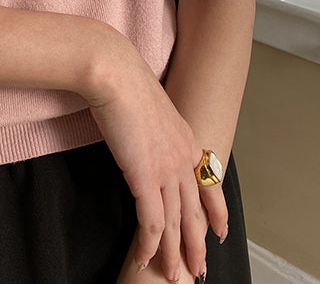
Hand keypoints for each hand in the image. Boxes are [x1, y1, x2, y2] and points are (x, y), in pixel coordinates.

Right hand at [82, 36, 225, 281]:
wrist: (114, 71)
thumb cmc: (123, 78)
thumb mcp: (148, 103)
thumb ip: (152, 125)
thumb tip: (142, 134)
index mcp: (185, 138)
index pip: (208, 182)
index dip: (216, 209)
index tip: (220, 228)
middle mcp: (182, 157)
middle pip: (195, 211)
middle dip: (197, 243)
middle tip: (199, 267)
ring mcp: (166, 168)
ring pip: (176, 223)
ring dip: (174, 254)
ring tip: (172, 276)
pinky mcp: (145, 177)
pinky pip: (151, 222)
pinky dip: (149, 245)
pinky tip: (143, 259)